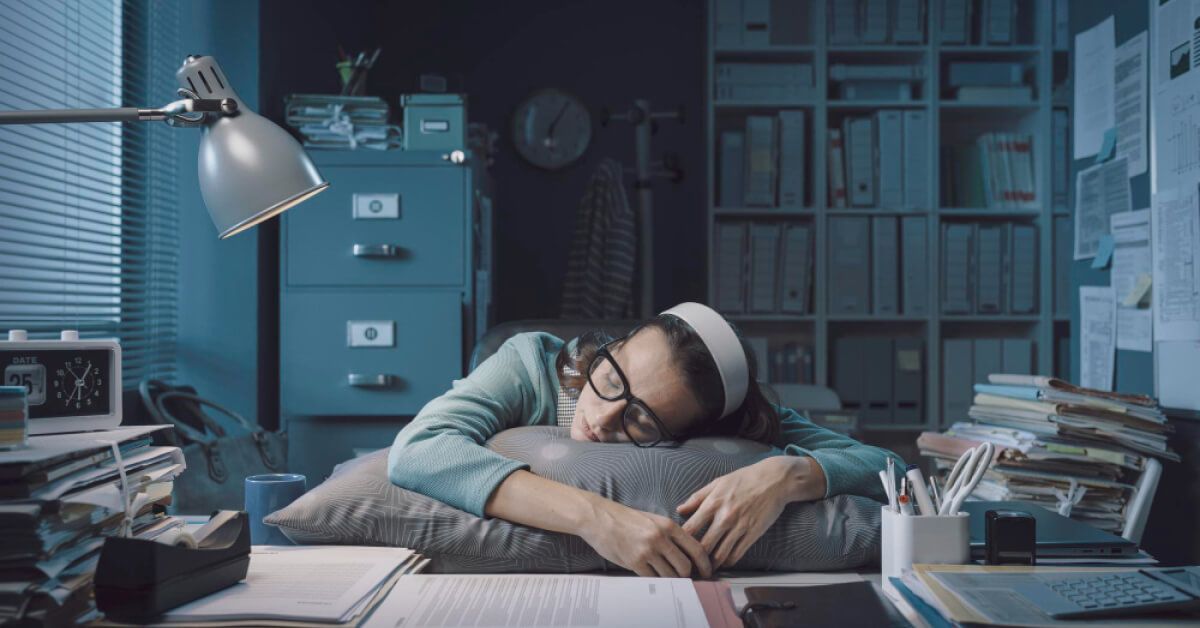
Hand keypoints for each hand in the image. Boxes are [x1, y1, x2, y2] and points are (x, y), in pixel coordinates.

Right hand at [578, 497, 712, 578]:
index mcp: (668, 526)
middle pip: (685, 566)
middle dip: (688, 576)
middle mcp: (661, 538)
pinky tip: (653, 576)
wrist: (600, 518)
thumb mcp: (653, 519)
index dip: (705, 563)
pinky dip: (655, 580)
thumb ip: (670, 534)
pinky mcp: (635, 562)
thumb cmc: (626, 518)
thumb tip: (686, 553)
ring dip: (672, 580)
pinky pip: (653, 578)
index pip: (696, 548)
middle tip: (687, 579)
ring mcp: (648, 551)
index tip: (707, 571)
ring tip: (669, 578)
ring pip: (670, 575)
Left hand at [677, 456, 825, 569]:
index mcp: (712, 503)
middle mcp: (724, 517)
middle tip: (690, 564)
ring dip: (711, 564)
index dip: (681, 542)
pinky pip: (737, 554)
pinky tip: (723, 562)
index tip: (678, 548)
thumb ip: (697, 498)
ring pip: (720, 555)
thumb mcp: (717, 483)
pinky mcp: (752, 534)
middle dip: (695, 558)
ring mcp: (739, 527)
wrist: (773, 480)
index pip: (690, 529)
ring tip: (705, 568)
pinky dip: (728, 561)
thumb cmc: (744, 479)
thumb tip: (679, 509)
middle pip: (703, 546)